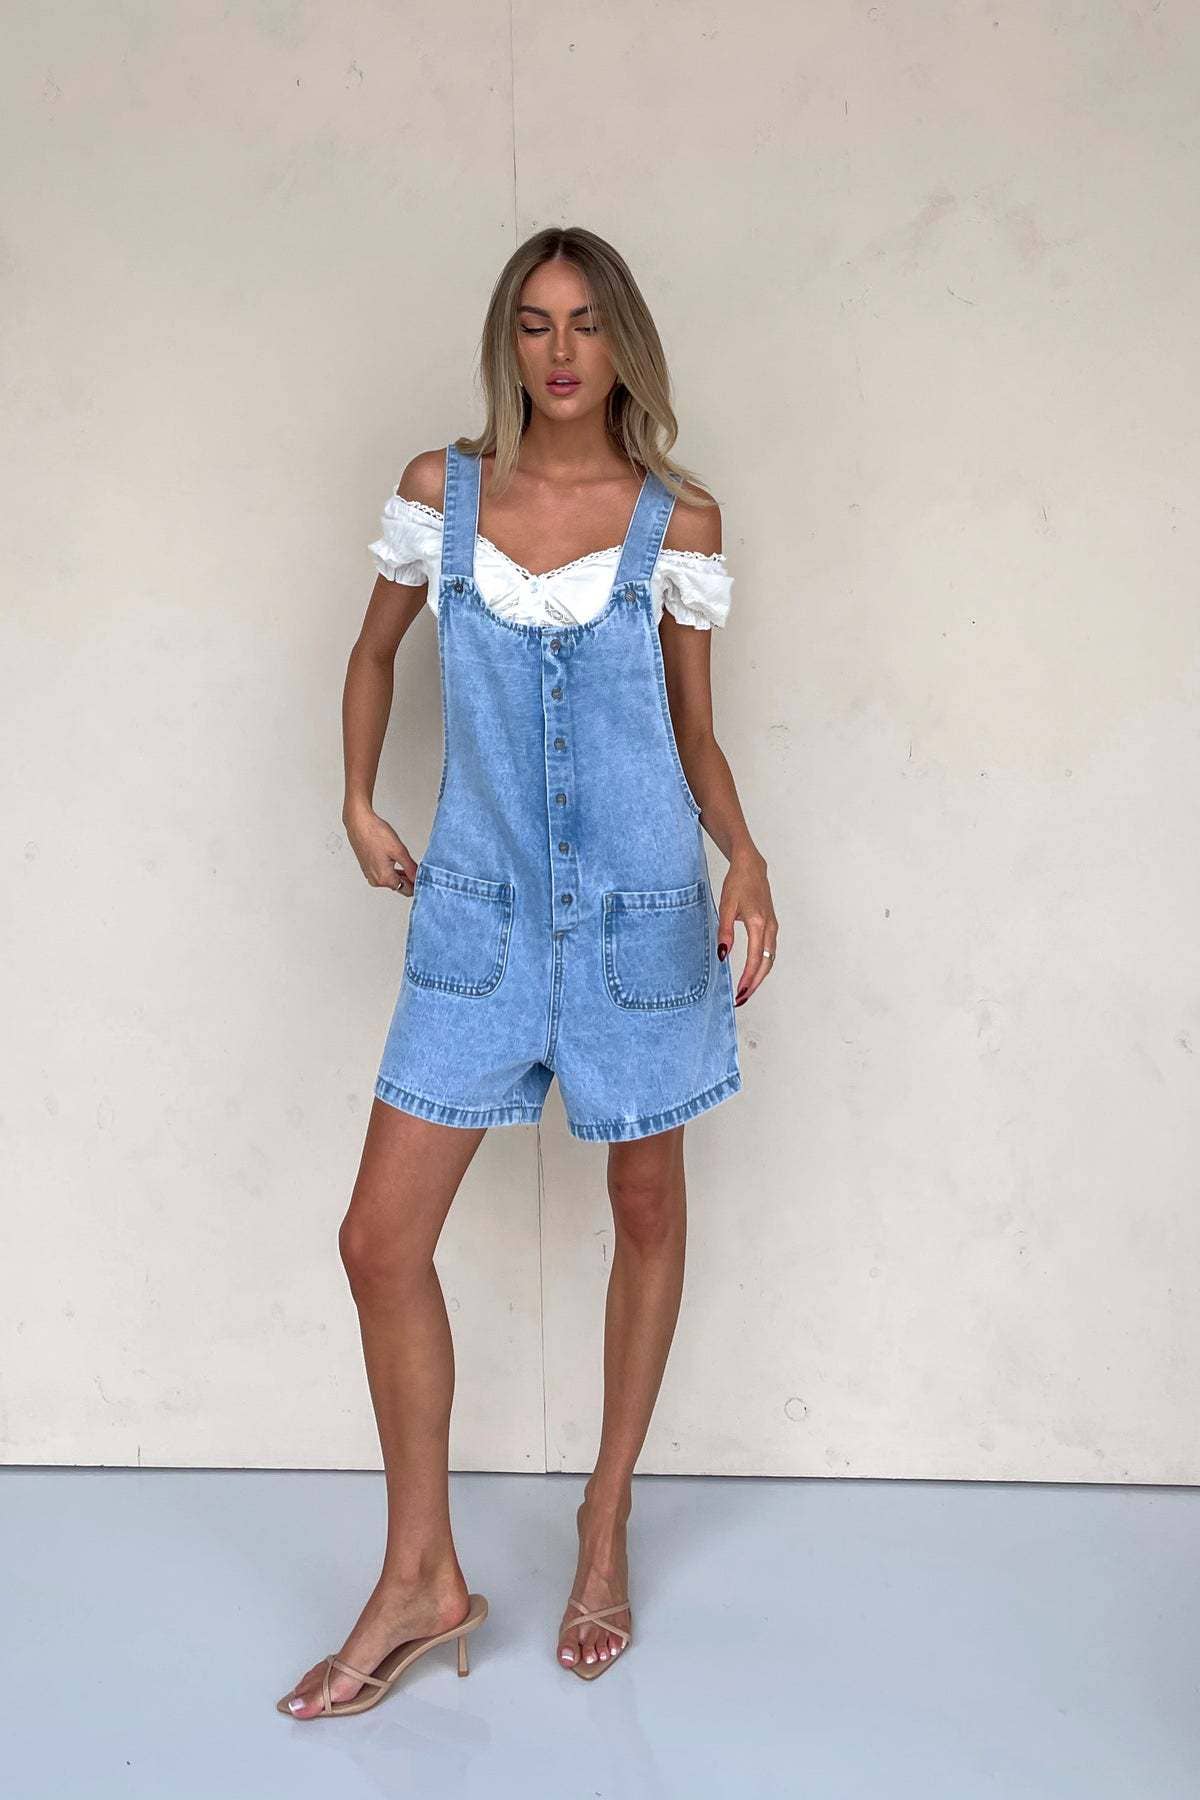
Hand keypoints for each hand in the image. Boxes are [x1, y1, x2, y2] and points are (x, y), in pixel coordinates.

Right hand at [343, 805, 418, 894]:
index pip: (407, 890)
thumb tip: (418, 878)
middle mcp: (375, 880)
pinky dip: (391, 870)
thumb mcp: (399, 851)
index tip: (424, 878)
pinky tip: (395, 860)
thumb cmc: (375, 834)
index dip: (417, 885)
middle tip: (418, 869)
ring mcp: (370, 875)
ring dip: (401, 874)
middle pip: (399, 886)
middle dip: (409, 880)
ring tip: (407, 863)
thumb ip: (411, 868)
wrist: (359, 823)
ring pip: (391, 880)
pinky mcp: (367, 868)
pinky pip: (383, 874)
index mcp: (384, 878)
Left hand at [716, 852, 776, 1006]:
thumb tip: (722, 954)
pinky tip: (752, 973)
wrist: (752, 867)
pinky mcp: (772, 926)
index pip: (756, 959)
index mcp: (758, 924)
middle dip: (754, 984)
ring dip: (759, 977)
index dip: (748, 979)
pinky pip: (770, 952)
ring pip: (770, 959)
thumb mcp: (726, 905)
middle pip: (766, 964)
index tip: (739, 993)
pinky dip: (762, 966)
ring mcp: (773, 927)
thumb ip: (724, 931)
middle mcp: (770, 928)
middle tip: (741, 999)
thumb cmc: (738, 883)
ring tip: (745, 990)